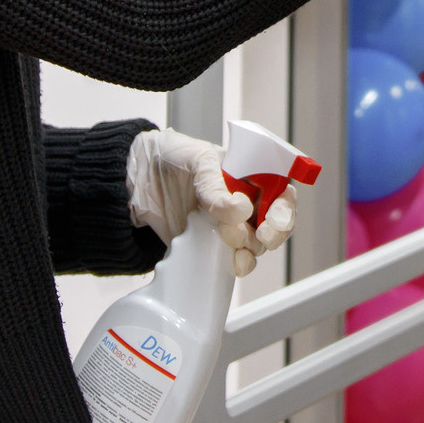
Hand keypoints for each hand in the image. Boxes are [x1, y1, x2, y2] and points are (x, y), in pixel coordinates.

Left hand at [127, 128, 297, 278]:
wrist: (139, 181)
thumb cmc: (173, 158)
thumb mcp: (197, 159)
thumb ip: (217, 185)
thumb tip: (239, 210)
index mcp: (251, 174)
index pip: (282, 192)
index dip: (285, 207)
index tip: (274, 217)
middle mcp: (247, 201)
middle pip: (277, 223)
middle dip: (273, 232)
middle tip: (259, 235)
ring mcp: (232, 225)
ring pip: (257, 245)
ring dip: (249, 247)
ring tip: (226, 238)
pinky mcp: (214, 246)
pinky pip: (235, 260)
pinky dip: (236, 264)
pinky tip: (228, 262)